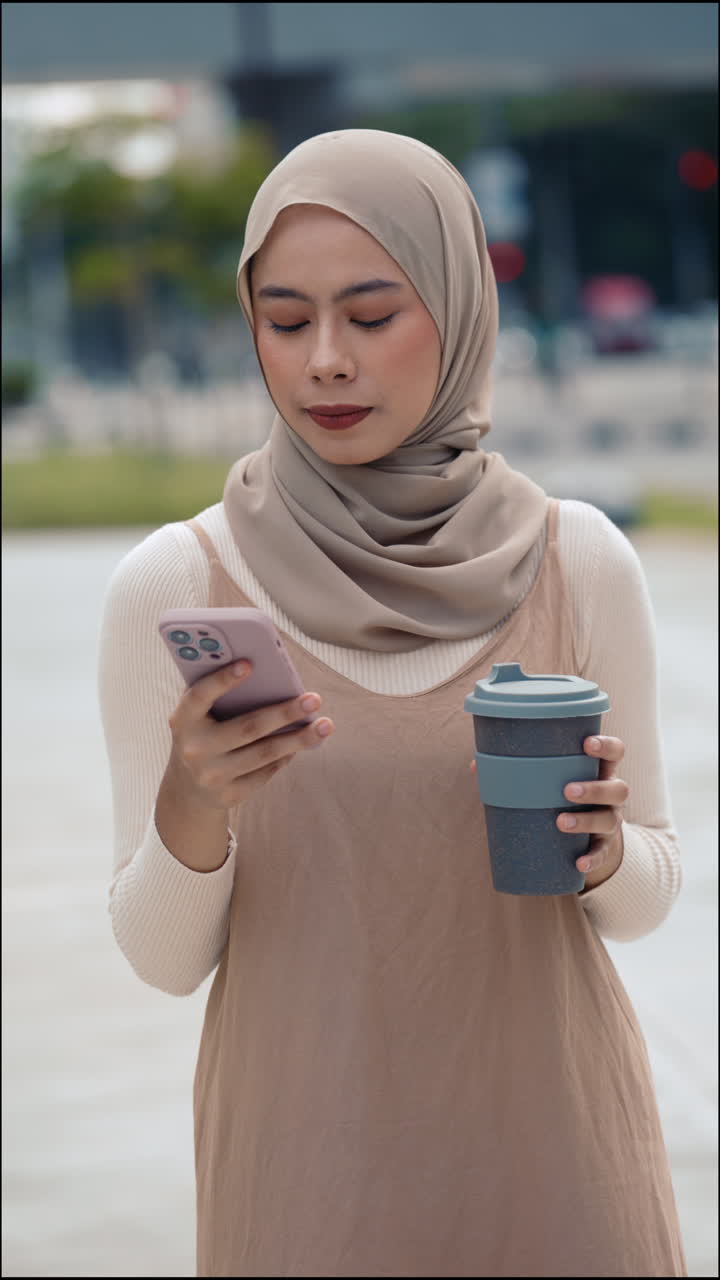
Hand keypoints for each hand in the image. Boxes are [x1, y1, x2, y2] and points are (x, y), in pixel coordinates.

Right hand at [167, 660, 334, 812]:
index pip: (200, 696)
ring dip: (299, 738)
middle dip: (285, 712)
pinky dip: (286, 756)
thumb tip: (266, 672)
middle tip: (314, 699)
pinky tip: (302, 744)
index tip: (249, 664)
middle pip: (248, 727)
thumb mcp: (198, 715)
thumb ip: (217, 693)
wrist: (187, 789)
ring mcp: (211, 775)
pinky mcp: (228, 795)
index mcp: (183, 720)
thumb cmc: (202, 734)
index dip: (223, 680)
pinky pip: (266, 773)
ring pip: (265, 753)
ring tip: (325, 725)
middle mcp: (195, 749)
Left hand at [469, 734, 628, 890]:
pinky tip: (578, 863)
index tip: (586, 744)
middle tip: (567, 790)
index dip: (606, 746)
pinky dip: (592, 858)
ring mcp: (610, 820)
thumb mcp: (547, 781)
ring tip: (560, 822)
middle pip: (617, 788)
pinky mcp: (604, 845)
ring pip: (609, 818)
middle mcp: (610, 794)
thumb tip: (476, 767)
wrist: (585, 835)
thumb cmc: (559, 796)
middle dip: (594, 788)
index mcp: (597, 770)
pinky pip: (602, 852)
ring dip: (587, 820)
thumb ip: (515, 770)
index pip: (615, 752)